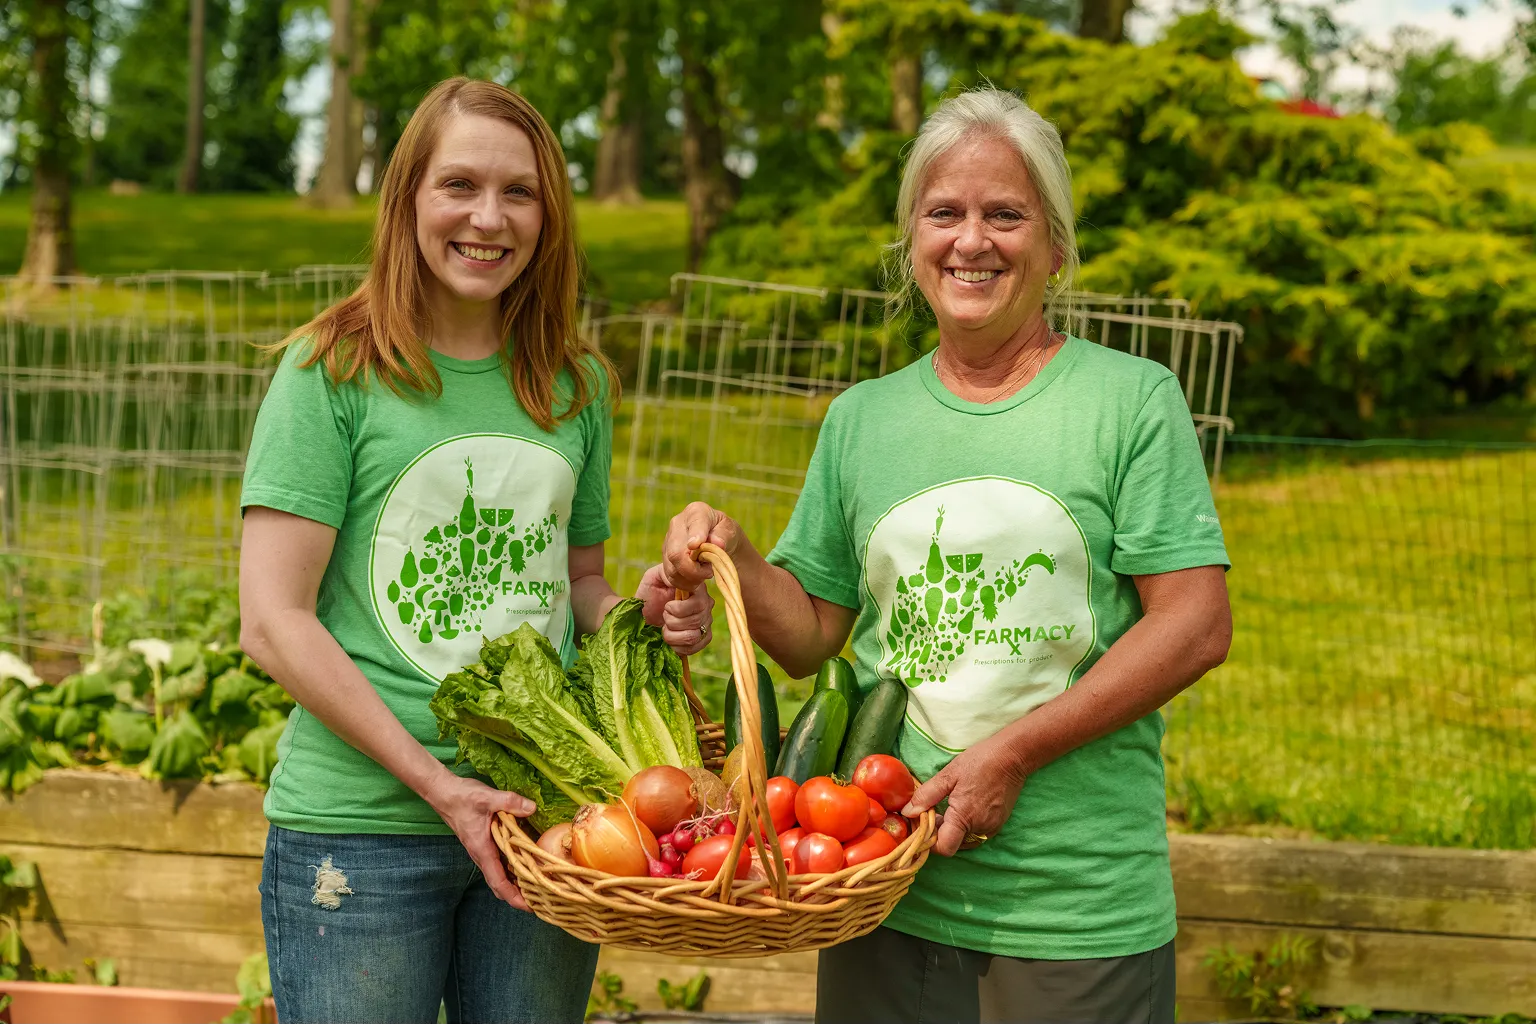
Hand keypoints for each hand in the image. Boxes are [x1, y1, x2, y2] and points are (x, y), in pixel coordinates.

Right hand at [425, 771, 534, 909]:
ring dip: (515, 883)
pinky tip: (525, 864)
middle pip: (499, 884)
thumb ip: (510, 802)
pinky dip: (511, 869)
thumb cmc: (462, 797)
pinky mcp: (483, 842)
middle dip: (517, 896)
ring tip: (537, 887)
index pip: (498, 882)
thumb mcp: (487, 797)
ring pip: (499, 874)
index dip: (513, 897)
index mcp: (482, 850)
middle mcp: (481, 854)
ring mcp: (482, 850)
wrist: (443, 792)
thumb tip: (532, 808)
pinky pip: (498, 862)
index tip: (529, 907)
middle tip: (540, 900)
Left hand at [636, 563, 713, 655]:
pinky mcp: (704, 637)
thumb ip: (668, 572)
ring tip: (665, 629)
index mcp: (697, 588)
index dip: (677, 610)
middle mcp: (706, 604)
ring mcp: (707, 621)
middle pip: (694, 622)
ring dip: (672, 636)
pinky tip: (671, 641)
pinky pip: (696, 647)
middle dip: (671, 622)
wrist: (646, 612)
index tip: (666, 607)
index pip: (698, 603)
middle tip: (663, 616)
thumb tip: (682, 574)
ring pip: (693, 636)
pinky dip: (679, 647)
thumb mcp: (654, 578)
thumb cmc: (650, 593)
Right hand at [662, 502, 743, 591]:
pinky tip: (695, 581)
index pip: (694, 525)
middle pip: (676, 553)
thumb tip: (716, 542)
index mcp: (696, 512)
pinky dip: (684, 583)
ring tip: (704, 576)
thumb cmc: (724, 533)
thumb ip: (723, 535)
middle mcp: (677, 524)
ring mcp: (668, 540)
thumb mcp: (730, 531)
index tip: (695, 546)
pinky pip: (670, 576)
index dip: (694, 536)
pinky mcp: (665, 556)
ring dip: (690, 578)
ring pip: (672, 568)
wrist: (716, 540)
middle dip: (693, 570)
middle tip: (709, 572)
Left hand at [902, 730, 1027, 856]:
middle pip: (952, 843)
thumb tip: (907, 813)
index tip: (922, 824)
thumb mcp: (948, 775)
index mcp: (964, 817)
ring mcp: (991, 828)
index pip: (943, 848)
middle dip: (939, 832)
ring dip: (952, 829)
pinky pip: (976, 833)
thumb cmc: (979, 762)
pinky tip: (962, 806)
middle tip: (932, 809)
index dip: (929, 841)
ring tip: (947, 806)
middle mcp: (979, 828)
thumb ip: (926, 796)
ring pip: (963, 840)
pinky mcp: (998, 824)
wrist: (1011, 757)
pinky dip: (965, 825)